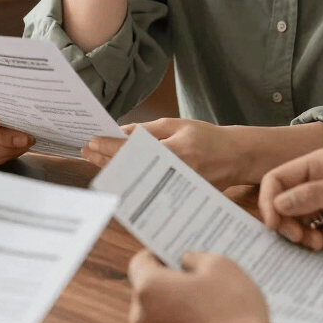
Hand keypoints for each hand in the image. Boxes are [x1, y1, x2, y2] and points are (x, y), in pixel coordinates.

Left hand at [83, 119, 245, 188]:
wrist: (235, 157)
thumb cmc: (206, 137)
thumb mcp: (177, 125)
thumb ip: (148, 131)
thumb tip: (120, 133)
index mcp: (175, 150)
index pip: (134, 149)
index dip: (109, 146)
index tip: (92, 142)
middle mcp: (174, 172)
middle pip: (130, 168)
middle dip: (105, 159)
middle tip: (87, 152)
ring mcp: (175, 188)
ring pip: (135, 182)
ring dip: (114, 171)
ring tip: (96, 162)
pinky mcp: (176, 197)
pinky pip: (147, 191)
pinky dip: (130, 182)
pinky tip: (117, 175)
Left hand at [128, 250, 312, 322]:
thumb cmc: (232, 311)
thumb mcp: (220, 265)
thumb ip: (196, 258)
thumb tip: (186, 262)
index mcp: (149, 288)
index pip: (140, 262)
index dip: (158, 254)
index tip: (176, 254)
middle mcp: (142, 318)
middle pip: (147, 292)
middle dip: (168, 284)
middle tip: (196, 278)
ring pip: (158, 318)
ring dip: (175, 310)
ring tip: (206, 306)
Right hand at [259, 148, 322, 257]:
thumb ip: (313, 195)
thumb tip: (277, 204)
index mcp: (319, 165)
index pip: (278, 179)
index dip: (270, 200)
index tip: (273, 224)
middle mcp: (319, 185)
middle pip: (284, 204)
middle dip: (286, 223)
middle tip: (300, 238)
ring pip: (297, 224)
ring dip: (302, 237)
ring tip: (320, 244)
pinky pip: (315, 239)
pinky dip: (318, 245)